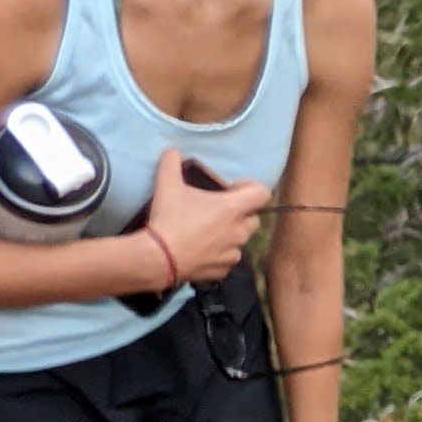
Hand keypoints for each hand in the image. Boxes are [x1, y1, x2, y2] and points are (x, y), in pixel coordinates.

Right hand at [144, 146, 271, 286]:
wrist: (159, 258)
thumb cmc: (168, 220)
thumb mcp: (167, 185)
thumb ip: (171, 162)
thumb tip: (172, 151)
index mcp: (232, 209)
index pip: (262, 194)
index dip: (250, 188)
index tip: (232, 189)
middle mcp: (239, 231)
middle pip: (253, 218)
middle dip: (240, 213)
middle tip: (217, 210)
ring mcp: (233, 253)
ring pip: (240, 240)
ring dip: (230, 233)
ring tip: (206, 230)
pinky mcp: (224, 270)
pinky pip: (228, 258)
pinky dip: (219, 254)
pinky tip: (200, 249)